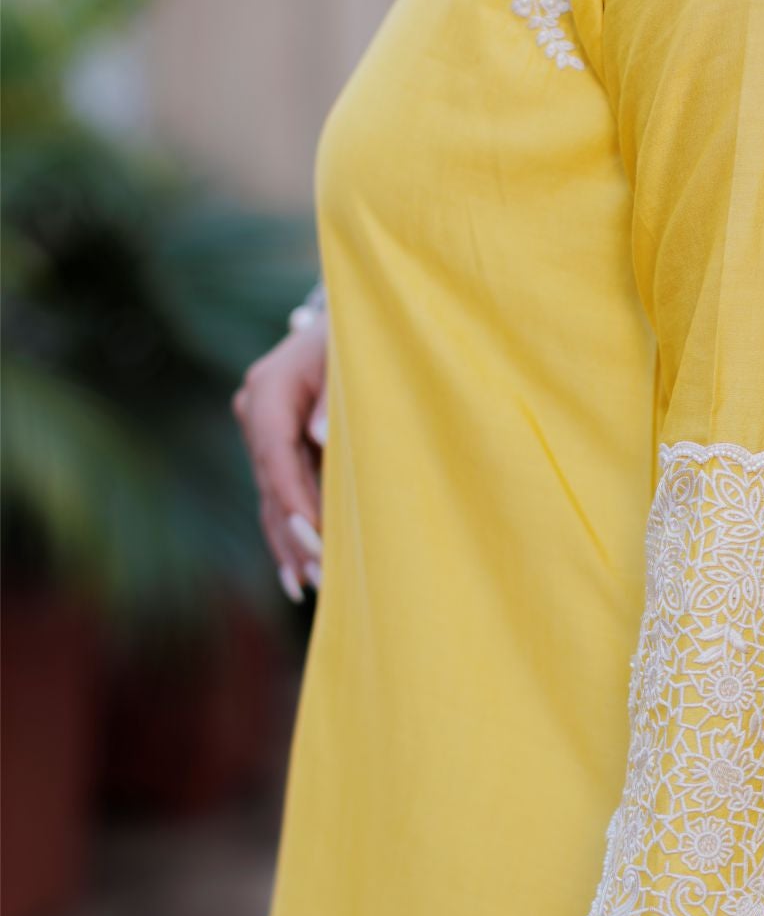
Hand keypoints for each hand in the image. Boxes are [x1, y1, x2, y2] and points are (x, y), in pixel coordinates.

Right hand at [233, 318, 328, 601]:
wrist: (348, 327)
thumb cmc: (357, 340)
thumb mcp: (350, 357)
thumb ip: (335, 396)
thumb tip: (320, 435)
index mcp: (268, 388)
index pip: (274, 451)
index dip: (293, 495)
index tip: (312, 532)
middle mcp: (254, 414)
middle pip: (271, 484)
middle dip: (295, 533)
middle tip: (319, 577)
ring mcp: (260, 436)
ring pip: (271, 500)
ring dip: (289, 545)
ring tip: (307, 588)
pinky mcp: (275, 454)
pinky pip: (278, 502)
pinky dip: (288, 537)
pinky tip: (295, 577)